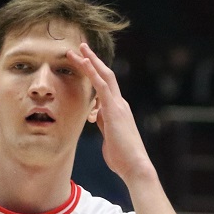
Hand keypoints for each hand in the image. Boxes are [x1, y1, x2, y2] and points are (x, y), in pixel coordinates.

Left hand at [66, 43, 151, 182]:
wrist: (135, 165)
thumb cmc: (122, 158)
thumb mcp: (109, 139)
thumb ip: (104, 126)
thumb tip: (97, 119)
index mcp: (117, 111)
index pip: (104, 88)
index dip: (94, 75)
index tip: (83, 66)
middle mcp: (119, 104)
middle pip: (106, 76)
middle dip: (93, 61)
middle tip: (81, 47)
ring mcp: (118, 105)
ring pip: (104, 76)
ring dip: (90, 61)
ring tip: (78, 49)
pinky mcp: (114, 109)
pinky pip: (102, 85)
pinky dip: (92, 72)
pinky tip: (84, 62)